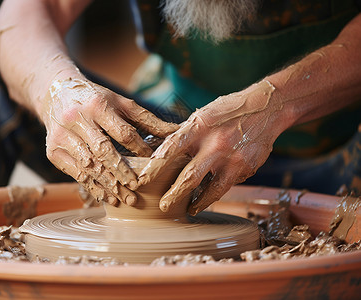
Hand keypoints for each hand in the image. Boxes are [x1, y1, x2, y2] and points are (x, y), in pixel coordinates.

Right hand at [42, 77, 178, 205]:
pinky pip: (74, 173)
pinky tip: (107, 197)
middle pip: (103, 151)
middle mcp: (78, 119)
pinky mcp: (52, 150)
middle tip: (138, 190)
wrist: (56, 93)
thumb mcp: (120, 102)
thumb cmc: (96, 99)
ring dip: (108, 184)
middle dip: (122, 173)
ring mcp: (62, 135)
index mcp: (98, 105)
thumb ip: (147, 119)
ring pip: (88, 165)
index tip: (154, 166)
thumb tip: (178, 131)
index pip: (123, 133)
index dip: (139, 151)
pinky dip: (92, 187)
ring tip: (125, 199)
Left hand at [138, 80, 287, 214]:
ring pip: (212, 190)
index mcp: (200, 126)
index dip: (155, 166)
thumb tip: (162, 152)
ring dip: (198, 203)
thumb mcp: (203, 115)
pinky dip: (216, 192)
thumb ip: (186, 134)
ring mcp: (233, 158)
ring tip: (189, 210)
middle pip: (190, 176)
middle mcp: (216, 143)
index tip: (143, 179)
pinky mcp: (246, 168)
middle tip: (163, 207)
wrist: (268, 108)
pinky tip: (209, 198)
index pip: (172, 148)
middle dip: (174, 195)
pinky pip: (227, 185)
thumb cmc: (229, 111)